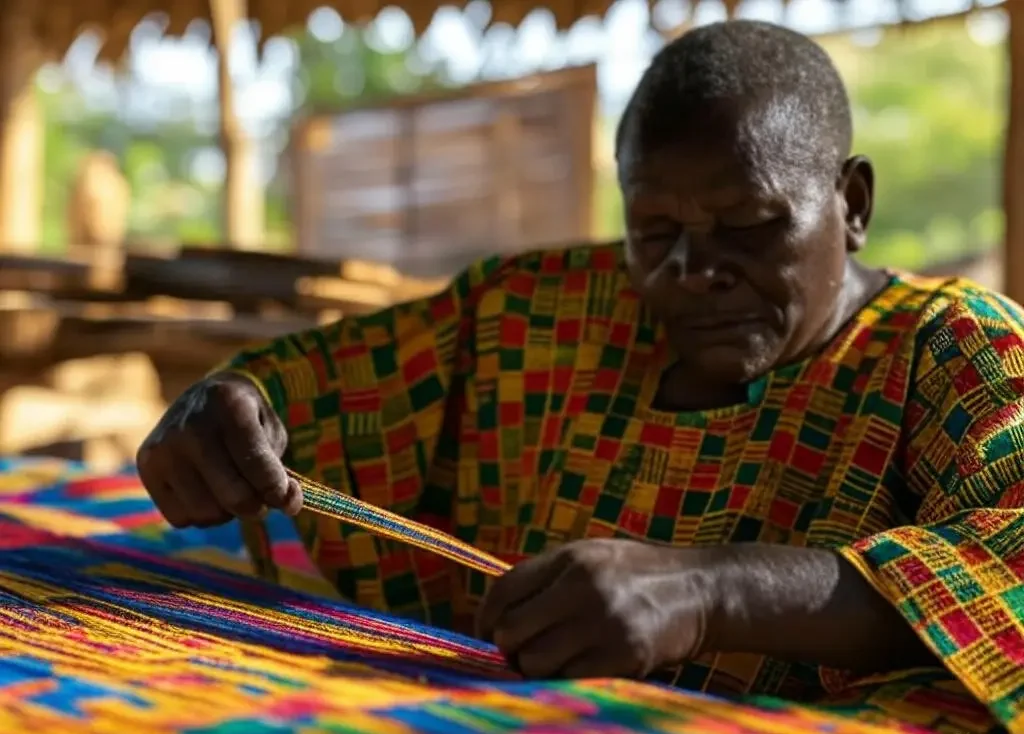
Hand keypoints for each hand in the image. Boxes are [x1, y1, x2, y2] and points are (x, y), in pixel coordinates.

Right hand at [136, 372, 301, 527]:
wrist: (203, 399)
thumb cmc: (246, 420)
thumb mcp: (271, 432)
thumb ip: (279, 469)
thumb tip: (288, 504)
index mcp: (229, 404)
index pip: (257, 464)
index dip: (278, 491)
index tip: (288, 498)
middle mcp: (191, 426)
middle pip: (233, 496)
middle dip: (256, 507)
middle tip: (261, 501)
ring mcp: (163, 447)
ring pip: (207, 513)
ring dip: (227, 512)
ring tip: (230, 489)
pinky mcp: (146, 467)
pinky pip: (180, 518)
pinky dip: (200, 514)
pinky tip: (205, 490)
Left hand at [475, 539, 717, 679]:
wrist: (703, 590)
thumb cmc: (639, 574)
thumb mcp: (594, 556)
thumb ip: (550, 576)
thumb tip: (498, 611)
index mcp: (571, 558)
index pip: (505, 589)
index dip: (484, 615)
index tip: (485, 631)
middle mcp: (583, 586)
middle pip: (512, 629)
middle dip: (509, 646)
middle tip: (520, 650)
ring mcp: (604, 622)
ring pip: (535, 661)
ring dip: (535, 667)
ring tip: (552, 659)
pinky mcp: (624, 655)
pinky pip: (569, 678)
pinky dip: (566, 678)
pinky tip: (579, 667)